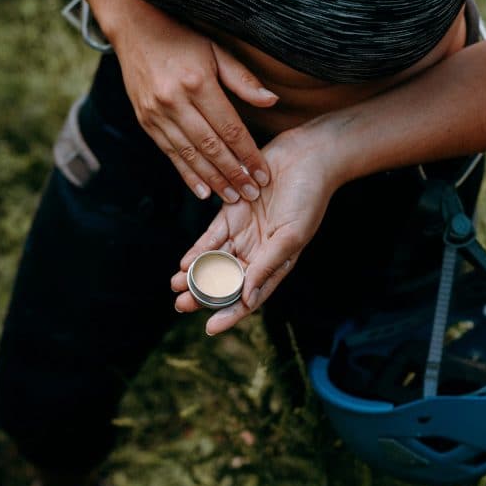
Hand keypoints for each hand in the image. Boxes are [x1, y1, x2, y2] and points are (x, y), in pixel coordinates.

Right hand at [111, 16, 278, 202]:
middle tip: (251, 194)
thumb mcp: (216, 50)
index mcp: (197, 82)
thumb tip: (271, 101)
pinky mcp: (146, 121)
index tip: (263, 174)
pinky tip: (202, 191)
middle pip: (211, 146)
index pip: (229, 128)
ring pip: (190, 155)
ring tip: (232, 197)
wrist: (135, 29)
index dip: (248, 154)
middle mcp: (175, 101)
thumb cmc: (182, 38)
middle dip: (233, 174)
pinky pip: (170, 153)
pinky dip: (187, 174)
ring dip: (213, 179)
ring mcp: (157, 114)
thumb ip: (242, 79)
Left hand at [170, 129, 339, 334]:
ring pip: (214, 261)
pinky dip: (198, 250)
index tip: (210, 329)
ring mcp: (244, 233)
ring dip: (195, 275)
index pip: (250, 297)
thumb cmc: (309, 197)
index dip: (230, 314)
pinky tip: (184, 262)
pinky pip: (211, 237)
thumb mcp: (291, 236)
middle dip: (204, 295)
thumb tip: (248, 298)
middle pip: (226, 282)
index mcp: (276, 264)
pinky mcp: (232, 213)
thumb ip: (267, 266)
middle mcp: (258, 253)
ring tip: (176, 286)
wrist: (307, 156)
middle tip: (181, 306)